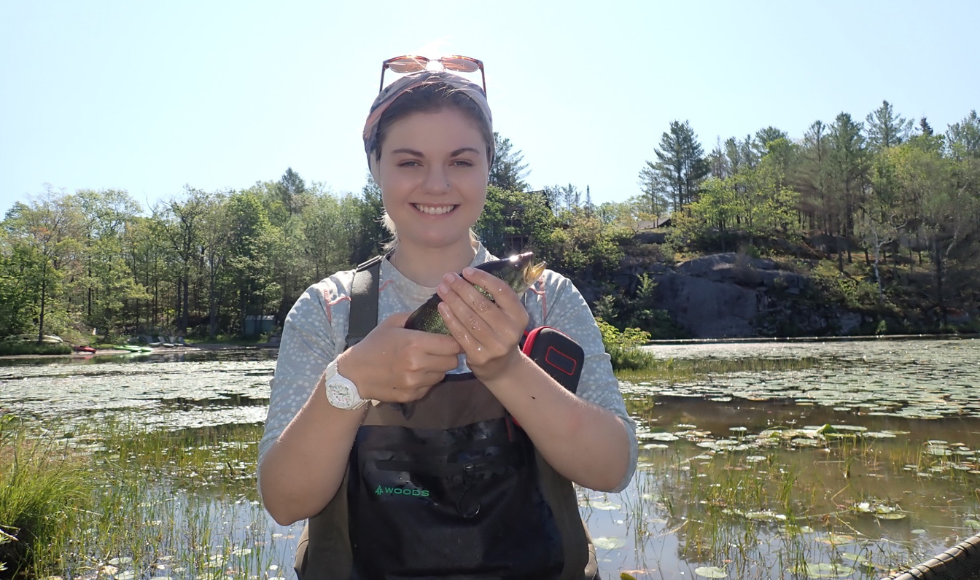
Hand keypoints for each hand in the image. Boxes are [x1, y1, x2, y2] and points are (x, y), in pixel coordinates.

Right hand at [338, 312, 461, 402]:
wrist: (354, 374)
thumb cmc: (374, 344)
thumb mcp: (392, 323)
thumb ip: (415, 316)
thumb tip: (437, 312)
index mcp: (415, 343)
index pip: (452, 345)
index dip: (454, 342)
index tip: (451, 339)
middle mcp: (418, 364)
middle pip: (452, 362)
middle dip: (449, 356)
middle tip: (439, 351)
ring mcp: (415, 383)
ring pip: (442, 375)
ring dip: (438, 369)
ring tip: (425, 362)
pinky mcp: (412, 396)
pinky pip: (430, 387)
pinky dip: (426, 381)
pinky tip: (414, 374)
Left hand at [436, 267, 528, 381]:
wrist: (502, 367)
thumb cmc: (500, 332)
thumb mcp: (507, 315)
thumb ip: (495, 298)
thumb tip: (468, 274)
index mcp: (520, 316)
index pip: (502, 291)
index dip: (483, 279)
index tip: (466, 271)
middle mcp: (510, 331)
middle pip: (482, 305)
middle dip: (462, 288)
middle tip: (448, 277)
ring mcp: (495, 346)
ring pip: (470, 319)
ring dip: (453, 301)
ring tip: (442, 289)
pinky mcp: (479, 356)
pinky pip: (461, 334)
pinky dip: (450, 318)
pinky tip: (442, 307)